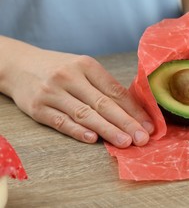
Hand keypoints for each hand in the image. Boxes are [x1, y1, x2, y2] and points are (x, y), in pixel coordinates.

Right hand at [4, 46, 153, 147]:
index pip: (115, 90)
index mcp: (87, 65)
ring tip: (125, 142)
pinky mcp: (37, 108)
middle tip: (142, 138)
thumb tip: (133, 111)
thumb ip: (104, 86)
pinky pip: (60, 122)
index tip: (149, 125)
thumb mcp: (82, 68)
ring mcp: (52, 92)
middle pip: (103, 103)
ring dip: (107, 130)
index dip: (134, 109)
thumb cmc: (59, 68)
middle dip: (126, 122)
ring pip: (85, 114)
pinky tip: (92, 139)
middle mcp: (70, 77)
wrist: (20, 65)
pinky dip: (77, 131)